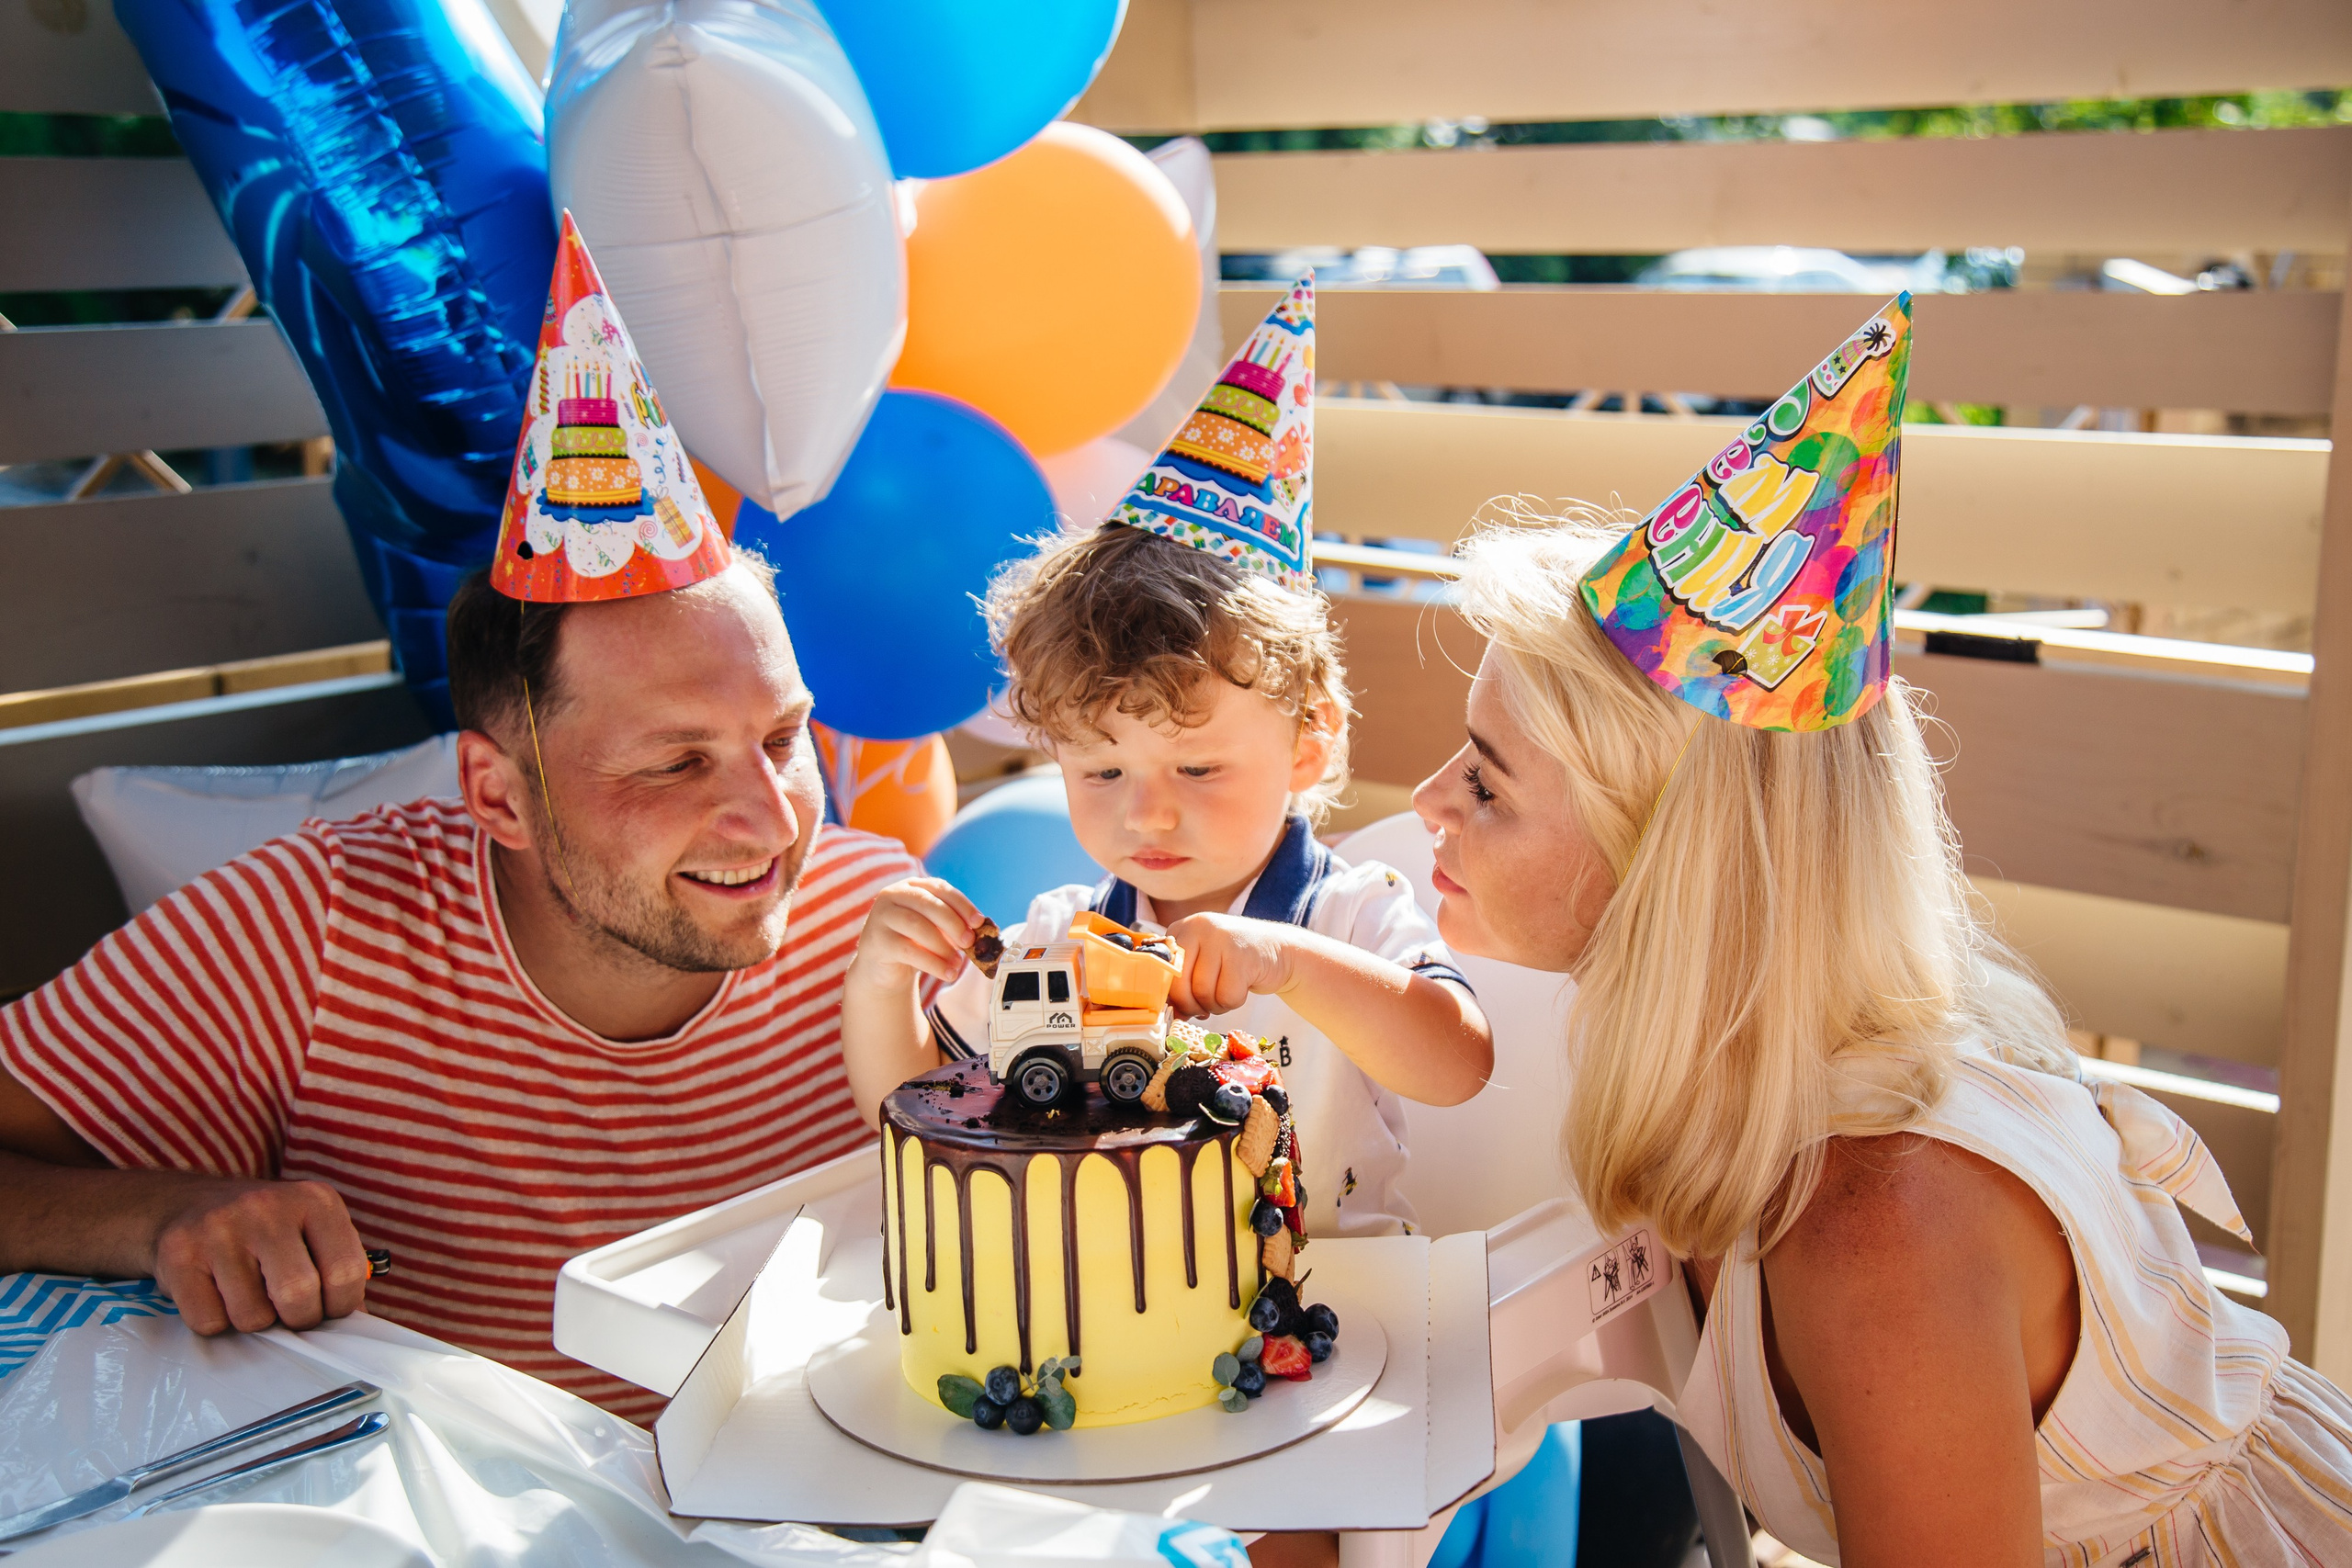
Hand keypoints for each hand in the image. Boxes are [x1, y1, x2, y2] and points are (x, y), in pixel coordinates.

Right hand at [148, 1174, 369, 1333]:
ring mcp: (219, 1228)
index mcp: (315, 1200)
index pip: (346, 1272)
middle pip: (298, 1296)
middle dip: (298, 1319)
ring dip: (254, 1321)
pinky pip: (208, 1321)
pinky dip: (215, 1322)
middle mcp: (267, 1206)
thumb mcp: (311, 1234)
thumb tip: (359, 1327)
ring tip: (247, 1294)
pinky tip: (214, 1293)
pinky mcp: (178, 1253)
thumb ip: (339, 1271)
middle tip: (287, 1310)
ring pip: (252, 1316)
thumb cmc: (265, 1234)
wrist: (187, 1206)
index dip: (341, 1306)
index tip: (327, 1308)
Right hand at [848, 877, 983, 996]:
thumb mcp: (935, 929)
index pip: (940, 888)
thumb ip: (953, 925)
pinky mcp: (876, 941)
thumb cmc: (915, 944)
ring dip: (943, 946)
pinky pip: (908, 950)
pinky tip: (946, 973)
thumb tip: (979, 932)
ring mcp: (881, 916)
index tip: (979, 922)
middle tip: (969, 943)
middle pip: (928, 904)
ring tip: (958, 963)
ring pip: (917, 926)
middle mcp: (892, 895)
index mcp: (911, 886)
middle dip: (953, 923)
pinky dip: (932, 963)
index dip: (962, 904)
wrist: (883, 969)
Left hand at [1164, 913, 1295, 1018]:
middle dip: (1190, 1006)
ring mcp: (1221, 939)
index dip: (1170, 995)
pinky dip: (1233, 1003)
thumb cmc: (1234, 961)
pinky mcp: (1243, 956)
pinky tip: (1240, 990)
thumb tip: (1169, 1012)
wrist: (1279, 950)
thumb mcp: (1203, 961)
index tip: (1180, 1005)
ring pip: (1203, 993)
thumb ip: (1183, 980)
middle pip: (1179, 985)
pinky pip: (1227, 997)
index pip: (1161, 970)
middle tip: (1202, 1009)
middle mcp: (1199, 927)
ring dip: (1214, 1006)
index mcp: (1183, 928)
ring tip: (1225, 995)